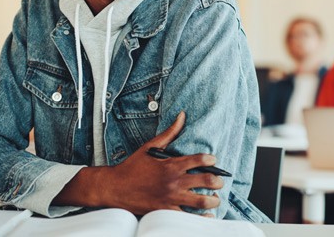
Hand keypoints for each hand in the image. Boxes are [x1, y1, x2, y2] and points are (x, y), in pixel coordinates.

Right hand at [54, 111, 223, 214]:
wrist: (114, 188)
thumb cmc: (132, 167)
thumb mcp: (150, 147)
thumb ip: (169, 133)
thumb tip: (181, 116)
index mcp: (171, 165)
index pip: (200, 160)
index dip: (211, 160)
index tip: (213, 161)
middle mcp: (173, 181)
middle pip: (206, 180)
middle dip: (218, 181)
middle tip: (219, 181)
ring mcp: (171, 198)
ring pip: (201, 201)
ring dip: (213, 199)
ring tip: (215, 198)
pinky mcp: (165, 211)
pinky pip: (188, 216)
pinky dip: (200, 216)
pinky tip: (206, 213)